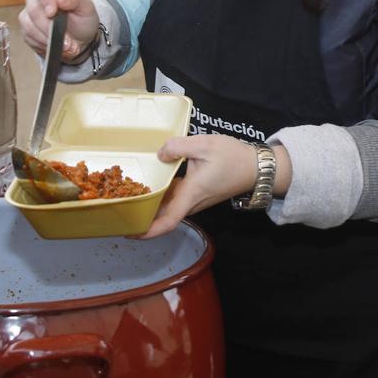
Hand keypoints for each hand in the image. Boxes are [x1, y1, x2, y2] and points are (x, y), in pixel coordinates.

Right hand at [19, 0, 100, 58]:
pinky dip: (45, 46)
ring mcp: (29, 15)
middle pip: (33, 9)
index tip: (52, 12)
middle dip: (50, 28)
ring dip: (50, 40)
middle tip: (68, 41)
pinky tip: (58, 48)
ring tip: (68, 47)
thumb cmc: (82, 16)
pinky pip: (30, 39)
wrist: (81, 37)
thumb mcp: (86, 6)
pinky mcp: (27, 32)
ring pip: (30, 27)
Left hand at [138, 135, 261, 238]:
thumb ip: (178, 147)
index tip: (130, 232)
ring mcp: (196, 199)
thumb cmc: (233, 157)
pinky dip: (162, 196)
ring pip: (169, 207)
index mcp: (192, 194)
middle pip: (164, 216)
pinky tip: (152, 182)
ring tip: (130, 196)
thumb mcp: (204, 145)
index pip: (168, 221)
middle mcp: (192, 202)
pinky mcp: (199, 193)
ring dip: (151, 206)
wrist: (256, 167)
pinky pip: (176, 199)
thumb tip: (160, 155)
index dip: (148, 230)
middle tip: (121, 210)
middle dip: (143, 217)